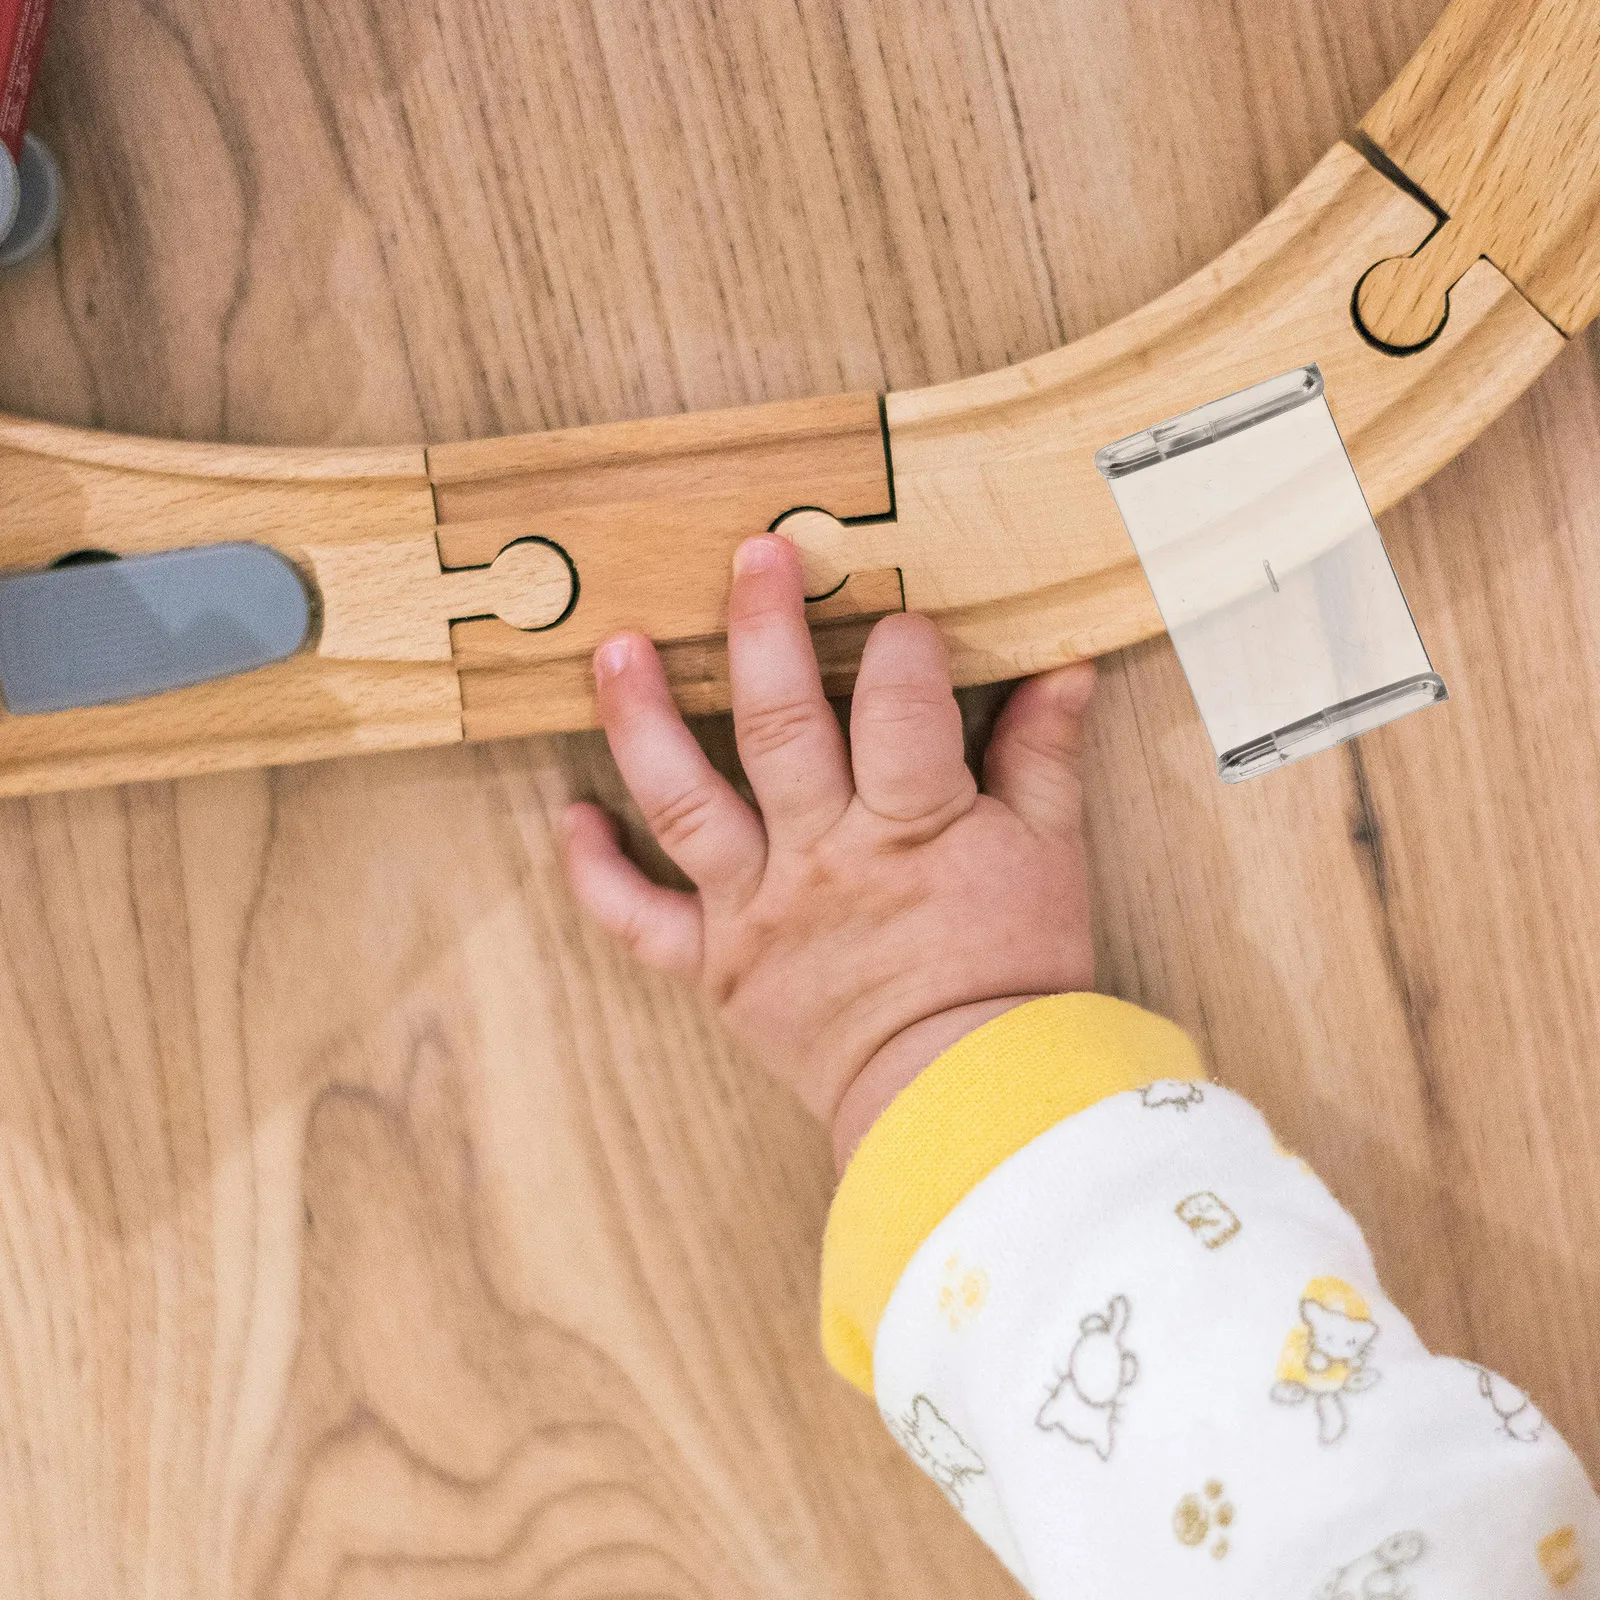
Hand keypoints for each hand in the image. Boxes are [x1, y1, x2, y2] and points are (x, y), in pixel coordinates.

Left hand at [563, 534, 1096, 1169]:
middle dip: (762, 632)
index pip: (903, 711)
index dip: (905, 650)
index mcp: (912, 828)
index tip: (904, 613)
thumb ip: (1045, 756)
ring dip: (641, 722)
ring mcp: (757, 909)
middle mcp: (821, 857)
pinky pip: (639, 920)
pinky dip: (595, 872)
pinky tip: (568, 814)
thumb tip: (1066, 666)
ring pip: (686, 802)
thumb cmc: (1015, 978)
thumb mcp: (1052, 858)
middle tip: (751, 553)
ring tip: (613, 648)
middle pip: (779, 727)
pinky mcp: (716, 965)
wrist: (968, 1107)